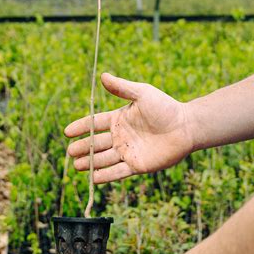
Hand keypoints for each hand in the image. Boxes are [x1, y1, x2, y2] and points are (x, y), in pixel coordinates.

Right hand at [65, 73, 193, 182]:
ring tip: (77, 165)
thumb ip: (122, 87)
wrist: (186, 126)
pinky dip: (105, 175)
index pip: (94, 123)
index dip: (80, 127)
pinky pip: (118, 172)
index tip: (67, 131)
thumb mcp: (142, 93)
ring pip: (104, 159)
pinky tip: (93, 177)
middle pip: (96, 143)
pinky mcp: (137, 165)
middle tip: (69, 152)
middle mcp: (120, 136)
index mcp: (119, 119)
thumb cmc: (165, 107)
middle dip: (82, 148)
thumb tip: (102, 75)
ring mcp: (128, 151)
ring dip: (90, 162)